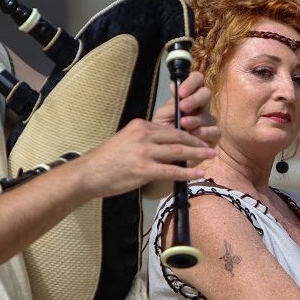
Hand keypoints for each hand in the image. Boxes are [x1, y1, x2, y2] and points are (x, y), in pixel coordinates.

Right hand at [78, 118, 214, 198]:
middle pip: (178, 136)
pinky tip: (198, 173)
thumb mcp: (127, 140)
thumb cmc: (107, 160)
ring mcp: (144, 152)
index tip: (199, 139)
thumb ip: (146, 139)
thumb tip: (167, 144)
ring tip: (211, 155)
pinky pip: (172, 170)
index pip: (170, 128)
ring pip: (179, 151)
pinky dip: (188, 172)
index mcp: (140, 125)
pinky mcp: (144, 169)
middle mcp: (143, 135)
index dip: (188, 134)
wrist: (89, 174)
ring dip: (198, 154)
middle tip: (210, 145)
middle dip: (197, 141)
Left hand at [151, 71, 219, 147]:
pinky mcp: (213, 137)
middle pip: (206, 93)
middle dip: (195, 99)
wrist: (164, 155)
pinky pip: (214, 131)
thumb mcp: (162, 117)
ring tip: (183, 124)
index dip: (191, 82)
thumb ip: (170, 105)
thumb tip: (174, 87)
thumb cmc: (163, 134)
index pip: (197, 80)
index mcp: (188, 97)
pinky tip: (194, 134)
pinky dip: (204, 132)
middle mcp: (201, 107)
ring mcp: (208, 122)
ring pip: (209, 115)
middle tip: (183, 107)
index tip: (181, 92)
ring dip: (196, 118)